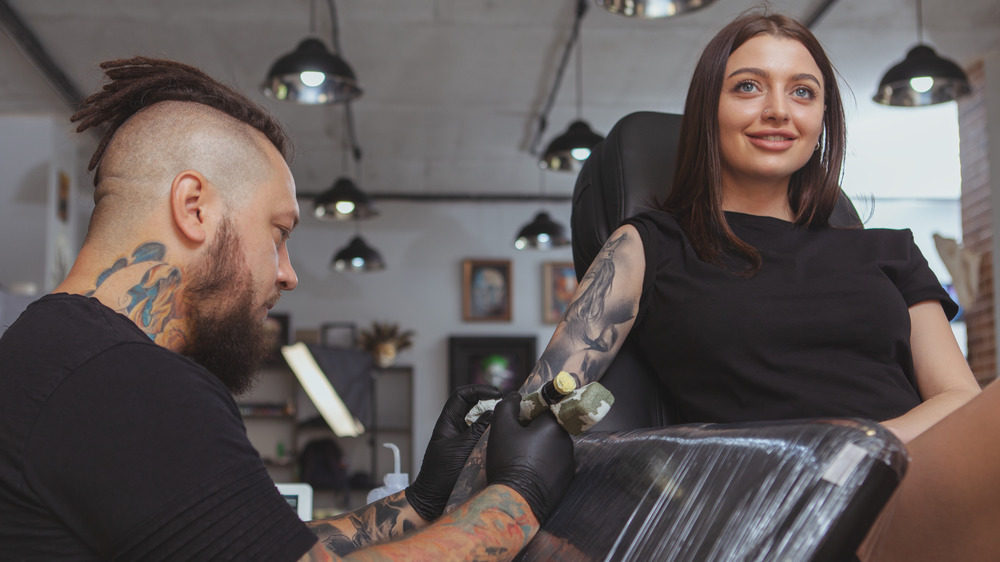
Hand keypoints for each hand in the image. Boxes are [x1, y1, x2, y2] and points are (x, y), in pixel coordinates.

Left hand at [405, 384, 503, 520]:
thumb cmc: (441, 473)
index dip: (479, 390)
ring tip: (509, 420)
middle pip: (474, 406)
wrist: (433, 498)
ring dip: (494, 419)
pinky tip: (504, 437)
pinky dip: (494, 434)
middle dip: (491, 403)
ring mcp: (463, 439)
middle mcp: (456, 427)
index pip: (462, 395)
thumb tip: (495, 412)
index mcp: (448, 422)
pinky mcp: (470, 451)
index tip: (497, 394)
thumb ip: (479, 429)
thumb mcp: (462, 447)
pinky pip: (484, 436)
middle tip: (508, 406)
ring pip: (481, 421)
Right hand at [485, 393, 574, 524]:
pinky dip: (544, 465)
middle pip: (550, 428)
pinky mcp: (568, 480)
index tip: (518, 422)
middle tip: (515, 442)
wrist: (517, 500)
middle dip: (535, 431)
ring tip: (521, 460)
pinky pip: (555, 465)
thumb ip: (508, 405)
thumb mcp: (501, 427)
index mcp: (554, 425)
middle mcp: (567, 441)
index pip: (546, 408)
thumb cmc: (509, 460)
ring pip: (553, 446)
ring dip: (540, 448)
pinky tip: (529, 473)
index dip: (530, 412)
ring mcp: (569, 462)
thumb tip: (516, 396)